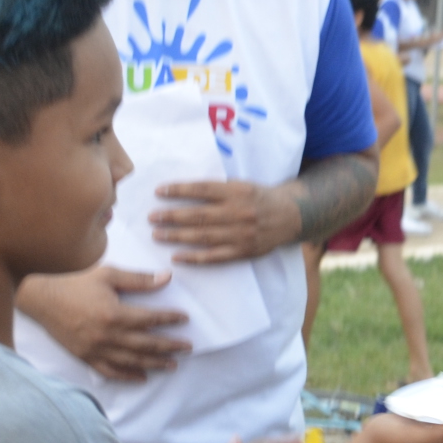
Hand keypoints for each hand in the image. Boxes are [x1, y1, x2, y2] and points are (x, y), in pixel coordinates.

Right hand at [19, 267, 191, 380]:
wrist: (42, 299)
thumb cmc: (76, 284)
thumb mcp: (108, 275)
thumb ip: (138, 279)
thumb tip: (166, 278)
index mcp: (114, 314)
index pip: (150, 319)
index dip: (169, 319)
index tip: (184, 318)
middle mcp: (107, 335)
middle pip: (146, 344)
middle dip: (169, 346)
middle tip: (187, 348)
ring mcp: (96, 349)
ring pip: (132, 361)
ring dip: (155, 364)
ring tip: (172, 365)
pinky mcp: (86, 357)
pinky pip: (110, 371)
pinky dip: (128, 376)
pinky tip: (142, 378)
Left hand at [152, 179, 298, 263]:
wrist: (290, 216)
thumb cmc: (259, 197)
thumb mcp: (242, 185)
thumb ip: (217, 189)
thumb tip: (182, 191)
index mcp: (237, 191)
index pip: (201, 190)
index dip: (178, 190)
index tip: (158, 192)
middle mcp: (238, 212)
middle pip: (198, 215)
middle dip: (171, 216)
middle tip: (151, 218)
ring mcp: (240, 234)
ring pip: (203, 236)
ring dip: (177, 236)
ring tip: (157, 235)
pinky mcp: (243, 251)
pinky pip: (214, 256)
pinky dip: (194, 257)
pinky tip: (176, 256)